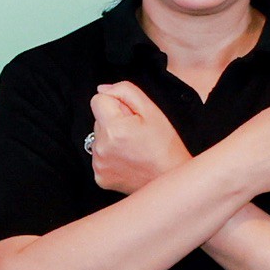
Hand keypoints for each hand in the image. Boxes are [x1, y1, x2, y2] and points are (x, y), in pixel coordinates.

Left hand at [88, 81, 190, 195]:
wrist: (172, 179)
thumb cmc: (166, 147)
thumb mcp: (151, 110)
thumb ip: (124, 91)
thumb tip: (103, 89)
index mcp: (113, 128)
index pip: (98, 100)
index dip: (116, 104)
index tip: (131, 116)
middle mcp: (101, 148)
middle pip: (98, 120)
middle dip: (114, 122)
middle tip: (136, 134)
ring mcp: (99, 165)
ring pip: (98, 138)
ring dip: (112, 139)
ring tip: (133, 148)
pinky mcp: (100, 178)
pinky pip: (100, 157)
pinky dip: (111, 156)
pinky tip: (128, 160)